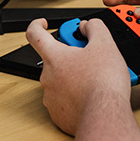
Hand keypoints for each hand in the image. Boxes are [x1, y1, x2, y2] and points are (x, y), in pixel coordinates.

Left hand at [26, 17, 131, 135]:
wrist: (104, 116)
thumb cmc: (103, 83)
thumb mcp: (105, 43)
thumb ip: (94, 27)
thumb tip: (87, 26)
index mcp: (54, 58)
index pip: (35, 35)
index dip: (37, 25)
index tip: (43, 24)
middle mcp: (47, 78)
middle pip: (54, 59)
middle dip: (70, 54)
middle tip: (90, 55)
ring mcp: (51, 98)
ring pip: (60, 80)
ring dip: (74, 76)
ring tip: (96, 78)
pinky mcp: (59, 116)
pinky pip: (64, 101)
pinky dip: (76, 96)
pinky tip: (92, 95)